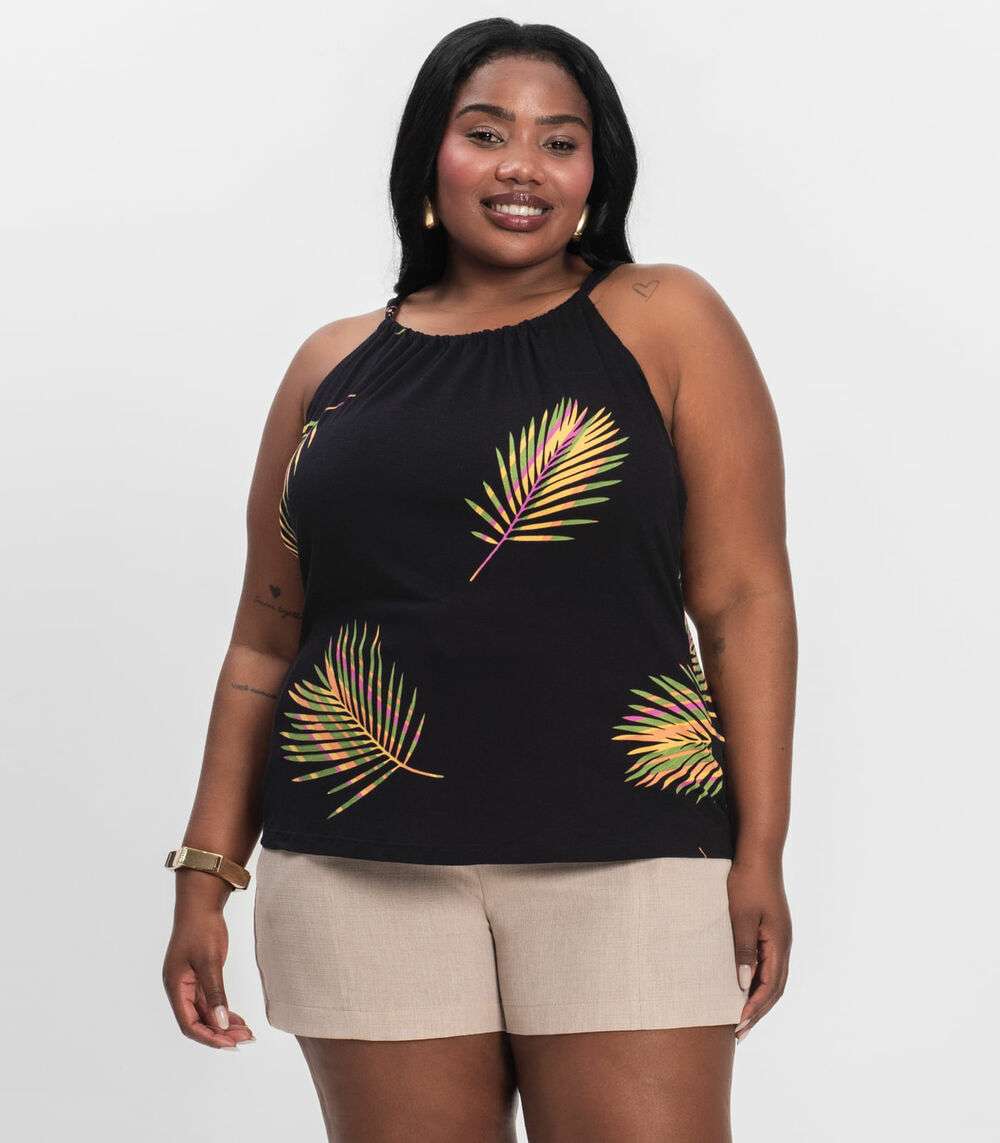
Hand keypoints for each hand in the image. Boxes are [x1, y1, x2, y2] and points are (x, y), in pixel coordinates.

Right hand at [162, 897, 255, 1048]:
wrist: (202, 903)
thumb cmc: (202, 928)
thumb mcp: (210, 961)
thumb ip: (215, 993)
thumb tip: (220, 1023)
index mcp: (176, 986)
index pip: (189, 1023)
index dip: (208, 1037)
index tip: (230, 1044)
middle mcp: (180, 989)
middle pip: (198, 1021)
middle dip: (220, 1033)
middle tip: (245, 1039)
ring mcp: (190, 983)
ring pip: (206, 1013)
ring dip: (223, 1024)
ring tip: (246, 1033)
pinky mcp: (200, 977)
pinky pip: (210, 1001)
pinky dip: (223, 1011)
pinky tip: (238, 1019)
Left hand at [727, 857, 791, 1042]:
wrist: (758, 854)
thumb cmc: (746, 882)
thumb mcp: (740, 916)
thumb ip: (742, 949)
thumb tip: (741, 984)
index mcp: (779, 943)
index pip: (769, 986)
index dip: (754, 1008)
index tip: (737, 1025)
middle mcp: (783, 944)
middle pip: (775, 988)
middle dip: (757, 1011)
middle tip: (738, 1033)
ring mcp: (779, 938)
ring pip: (773, 978)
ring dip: (758, 999)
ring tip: (740, 1018)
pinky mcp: (772, 931)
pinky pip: (768, 965)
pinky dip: (757, 982)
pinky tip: (743, 987)